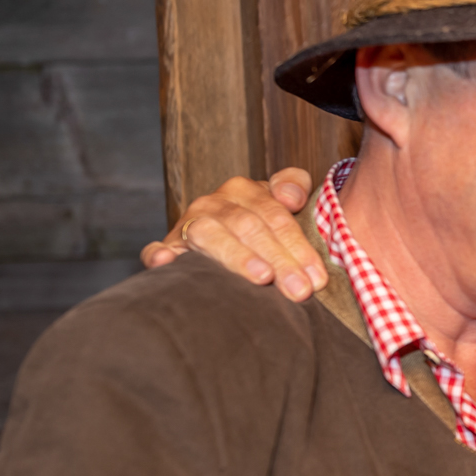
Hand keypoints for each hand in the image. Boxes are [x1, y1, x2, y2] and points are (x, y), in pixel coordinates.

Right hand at [140, 168, 324, 300]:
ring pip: (212, 235)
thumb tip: (290, 196)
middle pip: (249, 228)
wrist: (223, 236)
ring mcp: (188, 224)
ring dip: (237, 257)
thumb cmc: (261, 225)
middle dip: (279, 260)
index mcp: (243, 190)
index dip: (298, 245)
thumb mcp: (281, 202)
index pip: (275, 215)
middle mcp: (213, 203)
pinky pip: (158, 249)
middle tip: (300, 290)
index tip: (317, 278)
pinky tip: (168, 261)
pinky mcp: (168, 247)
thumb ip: (294, 185)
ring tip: (262, 277)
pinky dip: (161, 254)